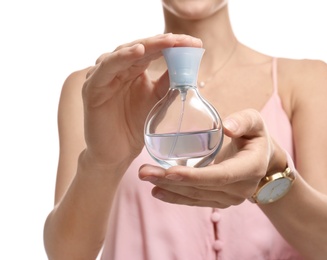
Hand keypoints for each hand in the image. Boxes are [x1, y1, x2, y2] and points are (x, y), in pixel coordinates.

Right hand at [81, 34, 201, 172]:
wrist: (117, 154)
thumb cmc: (135, 127)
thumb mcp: (157, 100)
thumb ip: (168, 82)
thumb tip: (187, 63)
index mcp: (132, 70)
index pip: (153, 50)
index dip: (173, 45)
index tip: (196, 43)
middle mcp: (117, 69)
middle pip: (140, 47)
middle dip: (164, 42)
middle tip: (186, 40)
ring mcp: (103, 76)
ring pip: (124, 52)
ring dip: (147, 45)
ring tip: (168, 41)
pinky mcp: (93, 88)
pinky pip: (107, 68)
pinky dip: (122, 57)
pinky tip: (138, 51)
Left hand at [139, 109, 277, 207]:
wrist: (263, 161)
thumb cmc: (255, 136)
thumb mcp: (255, 123)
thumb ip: (244, 121)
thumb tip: (227, 126)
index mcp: (250, 167)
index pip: (221, 176)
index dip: (195, 176)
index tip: (170, 171)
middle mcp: (240, 189)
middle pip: (201, 188)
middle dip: (171, 181)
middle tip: (144, 172)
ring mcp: (229, 198)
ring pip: (195, 197)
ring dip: (168, 189)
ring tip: (145, 177)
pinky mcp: (219, 201)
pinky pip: (195, 201)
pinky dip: (175, 197)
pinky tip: (157, 191)